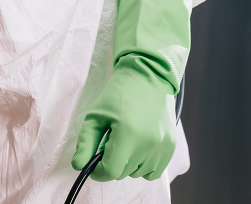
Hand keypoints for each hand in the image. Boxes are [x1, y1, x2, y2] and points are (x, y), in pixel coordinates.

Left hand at [72, 55, 176, 180]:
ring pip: (138, 173)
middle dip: (111, 163)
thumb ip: (86, 143)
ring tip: (124, 140)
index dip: (98, 171)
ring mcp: (163, 147)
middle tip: (108, 142)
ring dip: (127, 164)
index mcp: (129, 134)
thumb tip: (78, 166)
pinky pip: (154, 172)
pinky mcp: (171, 147)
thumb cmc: (118, 94)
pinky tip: (136, 148)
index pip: (111, 171)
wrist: (148, 78)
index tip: (93, 163)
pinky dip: (142, 166)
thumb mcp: (95, 116)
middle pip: (123, 173)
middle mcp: (149, 144)